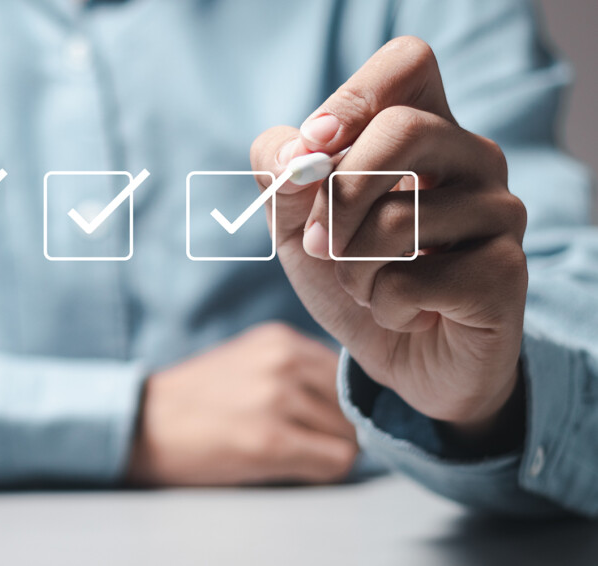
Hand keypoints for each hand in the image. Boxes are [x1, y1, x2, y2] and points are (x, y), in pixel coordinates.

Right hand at [127, 322, 356, 485]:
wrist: (143, 425)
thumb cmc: (196, 400)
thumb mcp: (249, 362)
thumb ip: (298, 369)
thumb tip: (353, 404)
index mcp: (279, 339)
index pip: (346, 374)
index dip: (336, 402)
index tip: (314, 419)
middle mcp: (283, 361)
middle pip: (351, 405)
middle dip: (333, 428)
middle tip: (296, 439)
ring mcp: (277, 399)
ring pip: (347, 435)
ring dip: (325, 450)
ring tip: (283, 450)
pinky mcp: (271, 442)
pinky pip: (335, 461)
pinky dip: (320, 470)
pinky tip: (286, 465)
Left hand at [250, 37, 527, 438]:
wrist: (397, 356)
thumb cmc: (353, 274)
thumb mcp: (298, 221)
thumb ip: (282, 176)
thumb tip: (296, 157)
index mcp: (426, 129)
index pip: (408, 64)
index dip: (352, 99)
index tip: (314, 147)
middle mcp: (473, 158)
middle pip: (402, 130)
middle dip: (339, 197)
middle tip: (323, 244)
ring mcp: (499, 211)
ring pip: (400, 218)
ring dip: (353, 270)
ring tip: (369, 287)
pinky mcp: (506, 270)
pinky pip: (415, 280)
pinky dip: (383, 306)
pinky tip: (404, 312)